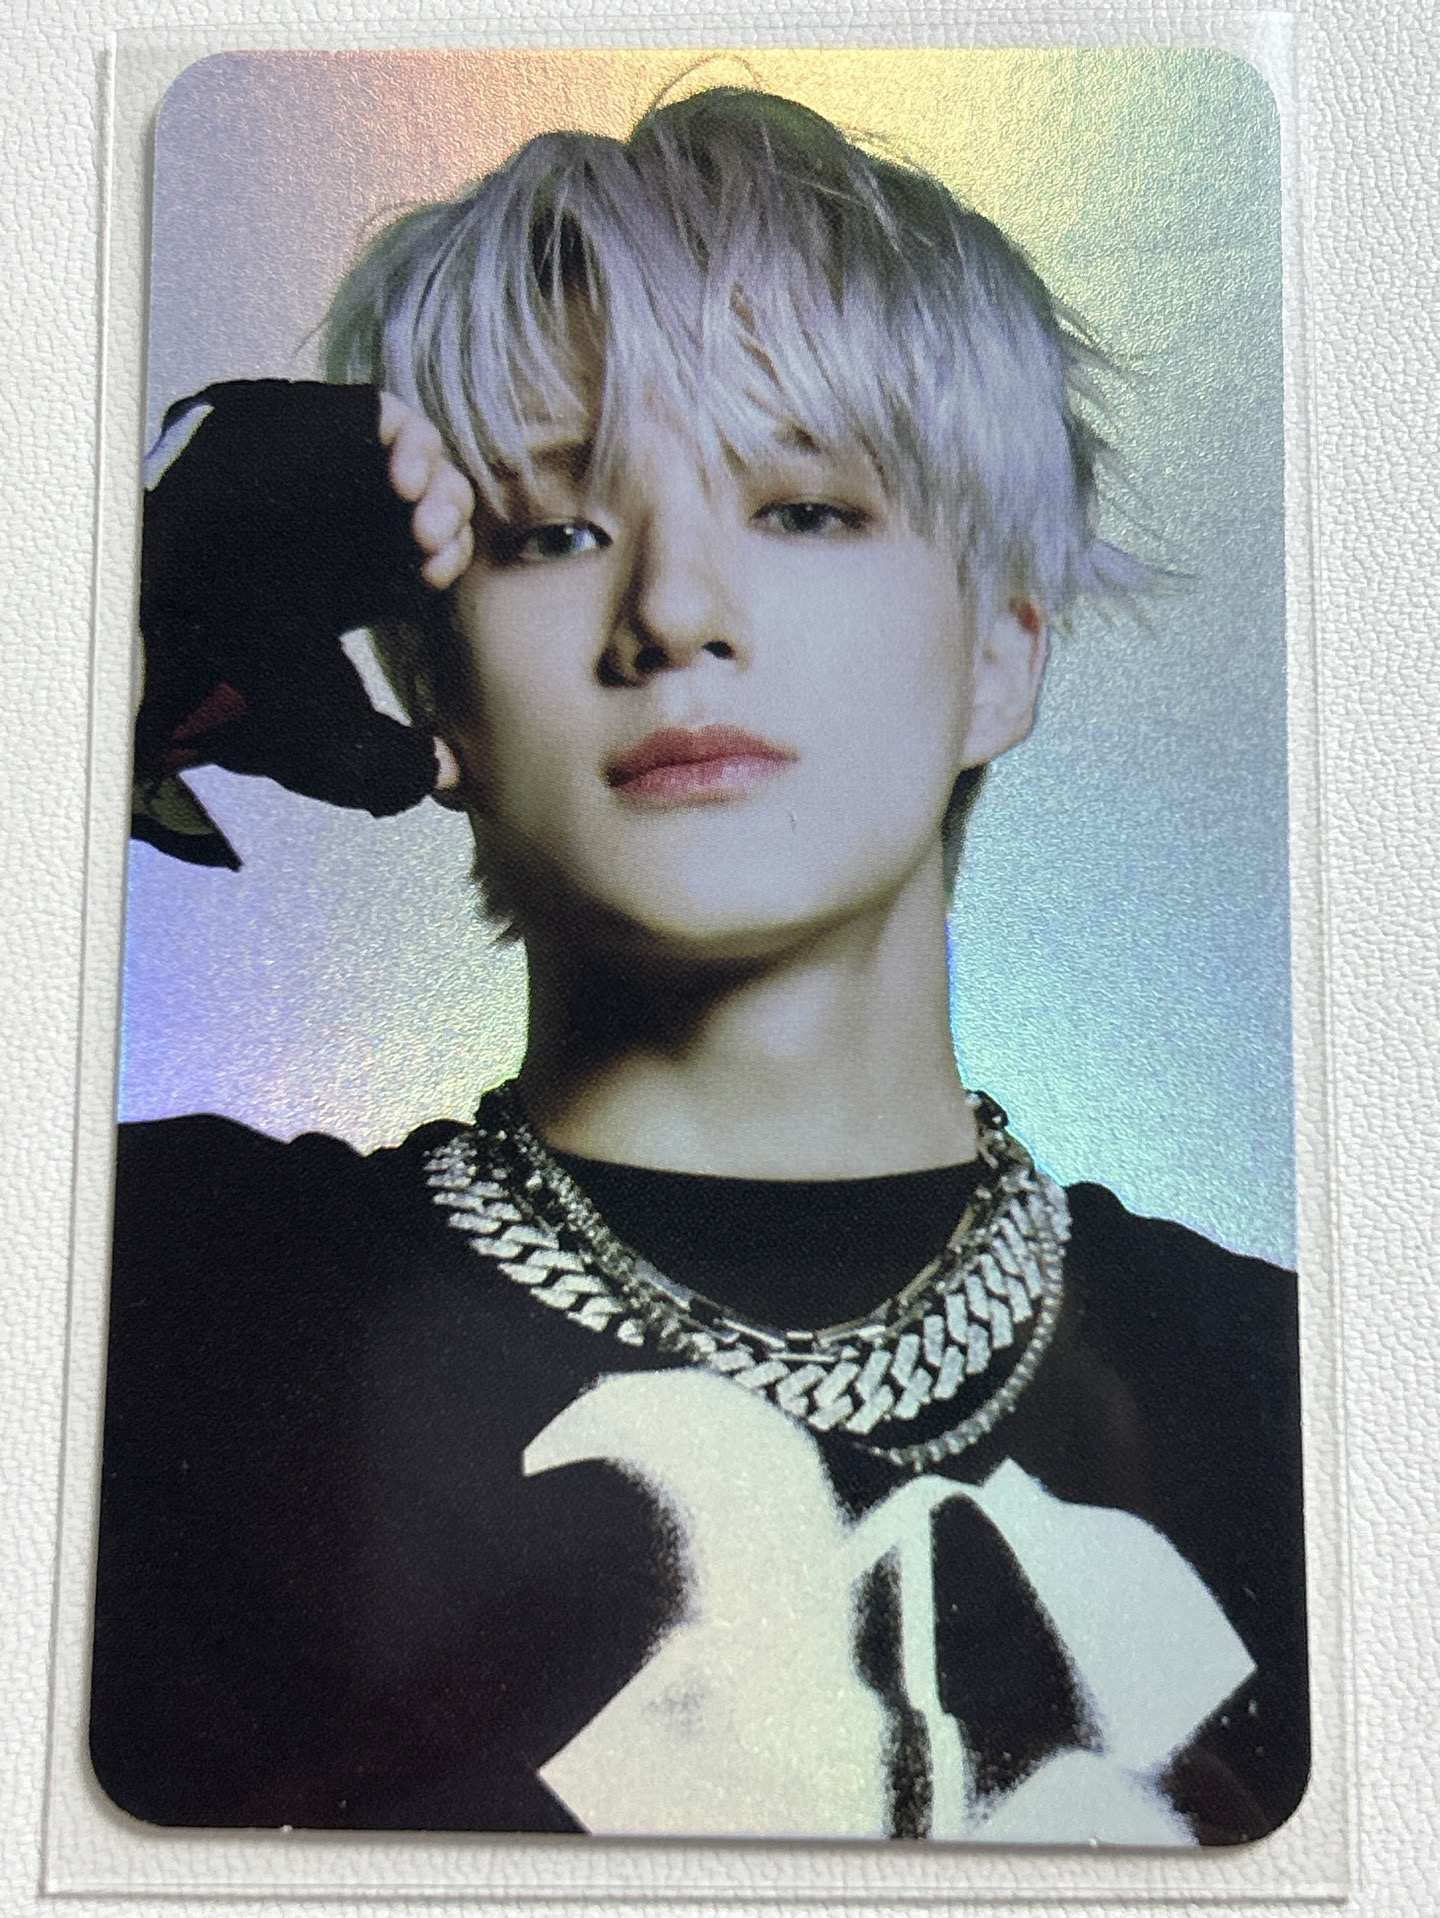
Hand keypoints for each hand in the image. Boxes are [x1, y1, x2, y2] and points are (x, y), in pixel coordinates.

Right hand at [134, 380, 471, 865]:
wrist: (172, 638)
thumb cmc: (238, 694)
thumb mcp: (332, 749)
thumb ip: (392, 768)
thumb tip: (446, 772)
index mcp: (347, 582)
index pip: (425, 551)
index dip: (449, 557)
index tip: (434, 579)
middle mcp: (338, 525)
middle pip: (428, 495)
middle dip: (449, 516)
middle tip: (433, 548)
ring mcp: (321, 475)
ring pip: (410, 451)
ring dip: (435, 480)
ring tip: (419, 517)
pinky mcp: (299, 431)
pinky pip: (375, 412)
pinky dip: (407, 437)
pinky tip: (403, 480)